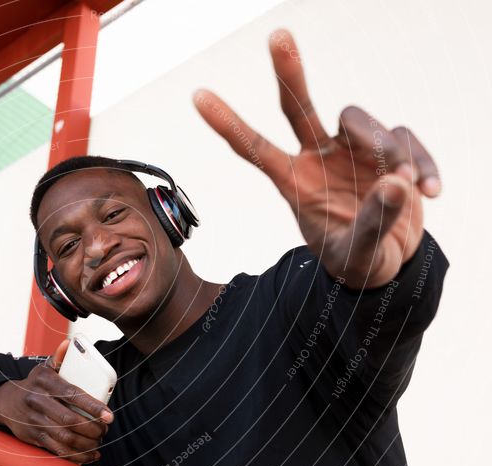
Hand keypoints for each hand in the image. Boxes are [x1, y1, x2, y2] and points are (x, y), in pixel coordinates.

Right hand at [0, 339, 113, 464]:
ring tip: (98, 442)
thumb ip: (59, 358)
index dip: (92, 406)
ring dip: (86, 444)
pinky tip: (89, 454)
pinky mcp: (32, 437)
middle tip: (104, 430)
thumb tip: (69, 343)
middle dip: (92, 429)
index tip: (108, 416)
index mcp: (44, 381)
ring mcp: (33, 421)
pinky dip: (76, 456)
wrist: (5, 402)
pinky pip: (57, 450)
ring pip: (64, 438)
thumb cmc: (34, 384)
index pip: (72, 394)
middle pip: (69, 420)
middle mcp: (37, 401)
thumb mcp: (44, 368)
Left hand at [193, 29, 440, 288]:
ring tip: (404, 185)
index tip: (198, 96)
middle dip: (289, 72)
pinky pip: (406, 139)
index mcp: (294, 183)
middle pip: (298, 107)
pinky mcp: (389, 150)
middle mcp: (319, 158)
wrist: (388, 265)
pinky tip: (431, 192)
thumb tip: (396, 181)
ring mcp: (352, 150)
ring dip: (385, 146)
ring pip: (358, 119)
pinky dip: (423, 163)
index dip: (228, 123)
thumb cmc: (357, 260)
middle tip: (277, 36)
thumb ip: (373, 223)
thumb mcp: (358, 255)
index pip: (255, 149)